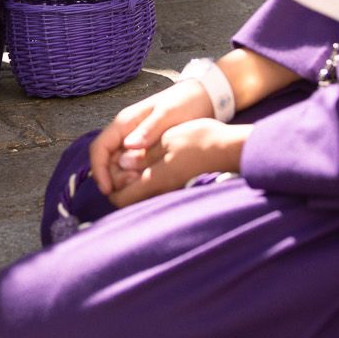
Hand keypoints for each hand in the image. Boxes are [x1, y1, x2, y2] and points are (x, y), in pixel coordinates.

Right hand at [88, 79, 211, 195]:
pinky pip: (132, 167)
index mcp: (124, 123)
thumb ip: (149, 129)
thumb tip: (128, 146)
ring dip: (125, 180)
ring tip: (143, 185)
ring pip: (118, 166)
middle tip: (134, 187)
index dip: (99, 171)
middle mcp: (125, 133)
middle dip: (114, 178)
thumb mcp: (168, 114)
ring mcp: (134, 141)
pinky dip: (136, 177)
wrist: (203, 97)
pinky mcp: (145, 149)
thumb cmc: (185, 102)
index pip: (99, 148)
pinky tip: (149, 182)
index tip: (108, 190)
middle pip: (106, 162)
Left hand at [109, 120, 248, 206]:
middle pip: (129, 197)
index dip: (108, 186)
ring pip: (142, 189)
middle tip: (120, 157)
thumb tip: (122, 162)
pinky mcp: (178, 183)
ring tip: (134, 154)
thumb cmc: (199, 141)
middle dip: (119, 180)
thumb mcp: (167, 139)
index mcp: (153, 180)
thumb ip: (142, 154)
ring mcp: (170, 188)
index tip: (108, 169)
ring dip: (133, 176)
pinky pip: (155, 184)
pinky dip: (147, 173)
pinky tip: (151, 156)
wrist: (230, 148)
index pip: (120, 199)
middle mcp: (160, 190)